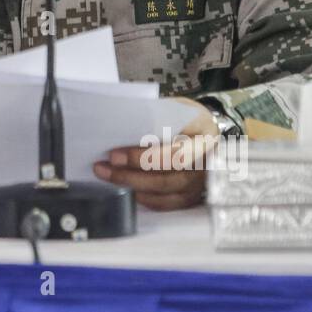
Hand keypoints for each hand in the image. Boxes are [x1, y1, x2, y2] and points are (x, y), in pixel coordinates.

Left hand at [92, 98, 219, 210]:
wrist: (207, 134)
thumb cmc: (186, 119)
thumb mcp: (175, 108)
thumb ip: (155, 117)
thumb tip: (119, 129)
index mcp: (203, 129)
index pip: (172, 147)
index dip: (143, 155)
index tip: (114, 154)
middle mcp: (207, 157)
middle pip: (168, 171)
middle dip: (132, 171)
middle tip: (104, 167)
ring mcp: (202, 179)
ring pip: (166, 188)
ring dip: (133, 184)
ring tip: (107, 176)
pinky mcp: (194, 195)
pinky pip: (168, 203)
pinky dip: (146, 198)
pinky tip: (127, 190)